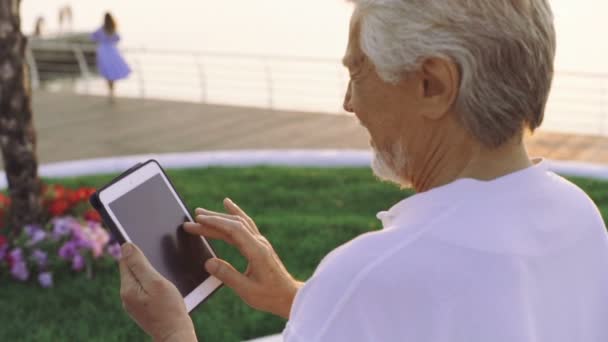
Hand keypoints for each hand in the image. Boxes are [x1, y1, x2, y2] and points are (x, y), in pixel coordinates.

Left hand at [119, 243, 196, 341]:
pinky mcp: (141, 308)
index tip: (149, 248)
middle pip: (131, 270)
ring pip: (138, 279)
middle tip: (161, 265)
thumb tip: (126, 246)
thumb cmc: (169, 309)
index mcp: (127, 288)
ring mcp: (133, 304)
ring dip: (149, 274)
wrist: (175, 334)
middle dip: (144, 263)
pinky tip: (163, 289)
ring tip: (164, 279)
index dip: (136, 252)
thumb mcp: (156, 282)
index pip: (125, 261)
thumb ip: (140, 264)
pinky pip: (144, 289)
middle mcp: (126, 297)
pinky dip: (152, 285)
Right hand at [183, 198, 302, 318]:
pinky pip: (246, 225)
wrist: (289, 296)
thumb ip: (228, 276)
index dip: (215, 223)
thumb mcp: (247, 290)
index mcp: (257, 251)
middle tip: (194, 216)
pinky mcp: (260, 245)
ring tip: (203, 213)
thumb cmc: (270, 296)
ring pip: (240, 223)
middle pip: (235, 224)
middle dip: (213, 219)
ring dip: (221, 216)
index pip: (234, 230)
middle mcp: (259, 243)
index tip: (198, 220)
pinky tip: (228, 207)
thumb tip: (208, 262)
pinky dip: (235, 215)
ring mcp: (260, 242)